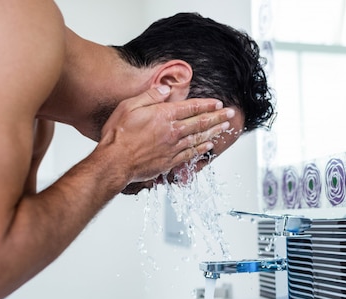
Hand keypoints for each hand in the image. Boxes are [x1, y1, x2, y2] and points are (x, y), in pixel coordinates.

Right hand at [97, 86, 235, 185]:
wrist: (115, 162)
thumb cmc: (118, 134)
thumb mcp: (130, 106)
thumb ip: (150, 96)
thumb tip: (166, 89)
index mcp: (164, 115)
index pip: (192, 107)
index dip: (207, 105)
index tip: (218, 103)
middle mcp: (172, 131)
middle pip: (200, 122)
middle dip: (217, 117)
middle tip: (230, 114)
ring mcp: (172, 148)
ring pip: (199, 138)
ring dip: (214, 132)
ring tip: (225, 128)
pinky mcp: (169, 162)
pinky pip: (190, 154)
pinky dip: (201, 149)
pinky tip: (208, 146)